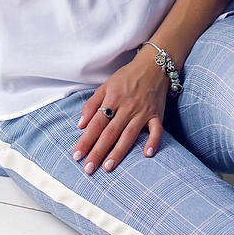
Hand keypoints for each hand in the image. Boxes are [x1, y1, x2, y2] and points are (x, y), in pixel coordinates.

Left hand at [72, 52, 168, 175]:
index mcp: (112, 99)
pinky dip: (153, 141)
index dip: (85, 139)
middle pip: (110, 132)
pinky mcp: (157, 115)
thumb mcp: (106, 86)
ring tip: (108, 167)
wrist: (153, 65)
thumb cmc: (127, 77)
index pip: (96, 123)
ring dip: (118, 152)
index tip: (76, 155)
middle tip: (88, 169)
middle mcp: (126, 106)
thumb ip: (92, 104)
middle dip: (98, 151)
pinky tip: (147, 154)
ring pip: (129, 134)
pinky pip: (156, 130)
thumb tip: (80, 125)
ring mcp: (143, 111)